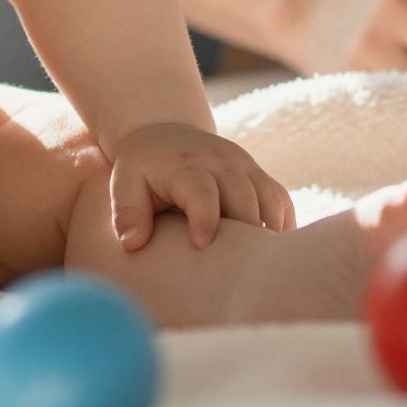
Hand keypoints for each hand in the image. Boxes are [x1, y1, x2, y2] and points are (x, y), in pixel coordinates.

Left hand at [108, 122, 296, 250]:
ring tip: (259, 267)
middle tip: (239, 272)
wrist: (164, 134)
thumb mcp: (123, 184)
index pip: (201, 190)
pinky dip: (283, 224)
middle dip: (244, 233)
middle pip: (244, 197)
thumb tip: (132, 243)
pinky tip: (273, 253)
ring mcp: (244, 165)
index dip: (205, 218)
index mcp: (186, 166)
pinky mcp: (257, 174)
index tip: (201, 246)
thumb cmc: (142, 169)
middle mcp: (221, 162)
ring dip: (268, 232)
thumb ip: (126, 212)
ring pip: (268, 198)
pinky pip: (280, 199)